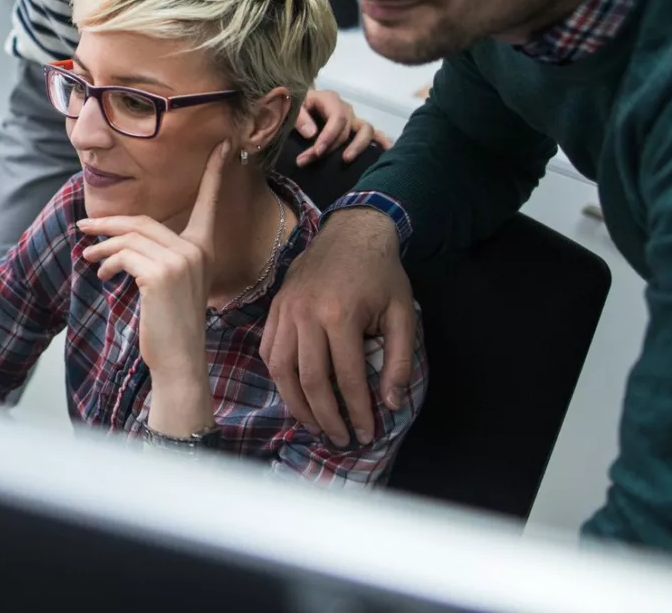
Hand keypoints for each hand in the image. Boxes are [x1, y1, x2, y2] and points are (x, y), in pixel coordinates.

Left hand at [78, 142, 227, 436]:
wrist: (178, 362)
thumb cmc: (170, 325)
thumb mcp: (167, 285)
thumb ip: (155, 257)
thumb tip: (116, 241)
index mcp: (203, 249)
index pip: (209, 204)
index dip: (214, 175)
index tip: (224, 147)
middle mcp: (196, 250)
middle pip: (144, 221)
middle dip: (111, 224)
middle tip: (85, 226)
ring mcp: (180, 261)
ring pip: (129, 238)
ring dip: (102, 247)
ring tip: (89, 257)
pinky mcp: (161, 274)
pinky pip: (124, 255)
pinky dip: (106, 261)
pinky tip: (102, 274)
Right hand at [259, 208, 415, 445]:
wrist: (352, 232)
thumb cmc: (381, 274)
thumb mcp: (403, 314)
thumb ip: (398, 360)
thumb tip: (391, 404)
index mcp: (340, 315)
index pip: (347, 378)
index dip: (358, 412)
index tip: (367, 433)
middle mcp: (306, 314)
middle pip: (310, 381)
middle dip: (327, 417)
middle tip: (341, 439)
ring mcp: (286, 310)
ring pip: (282, 369)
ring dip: (297, 404)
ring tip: (314, 425)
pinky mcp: (275, 307)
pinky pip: (269, 350)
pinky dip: (278, 377)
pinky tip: (293, 393)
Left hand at [294, 88, 391, 165]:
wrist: (297, 102)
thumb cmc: (295, 104)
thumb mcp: (292, 106)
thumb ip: (299, 118)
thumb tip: (312, 134)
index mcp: (330, 99)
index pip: (337, 118)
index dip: (328, 136)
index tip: (316, 152)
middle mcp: (345, 108)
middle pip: (346, 129)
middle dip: (330, 147)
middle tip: (310, 160)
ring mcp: (353, 118)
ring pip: (365, 130)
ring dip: (357, 146)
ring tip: (346, 160)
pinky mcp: (355, 128)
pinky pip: (373, 134)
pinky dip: (381, 142)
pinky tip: (386, 152)